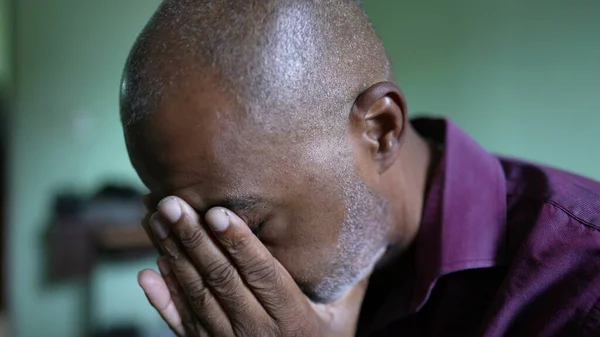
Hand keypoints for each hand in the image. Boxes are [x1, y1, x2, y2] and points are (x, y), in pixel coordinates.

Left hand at [138, 196, 367, 336]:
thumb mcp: (345, 316)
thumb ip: (349, 279)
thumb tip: (365, 235)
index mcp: (293, 319)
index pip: (264, 276)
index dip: (240, 244)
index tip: (218, 213)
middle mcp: (257, 332)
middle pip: (222, 281)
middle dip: (194, 240)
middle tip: (170, 203)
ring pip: (197, 296)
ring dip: (173, 256)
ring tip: (155, 219)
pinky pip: (182, 325)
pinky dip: (163, 300)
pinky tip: (147, 273)